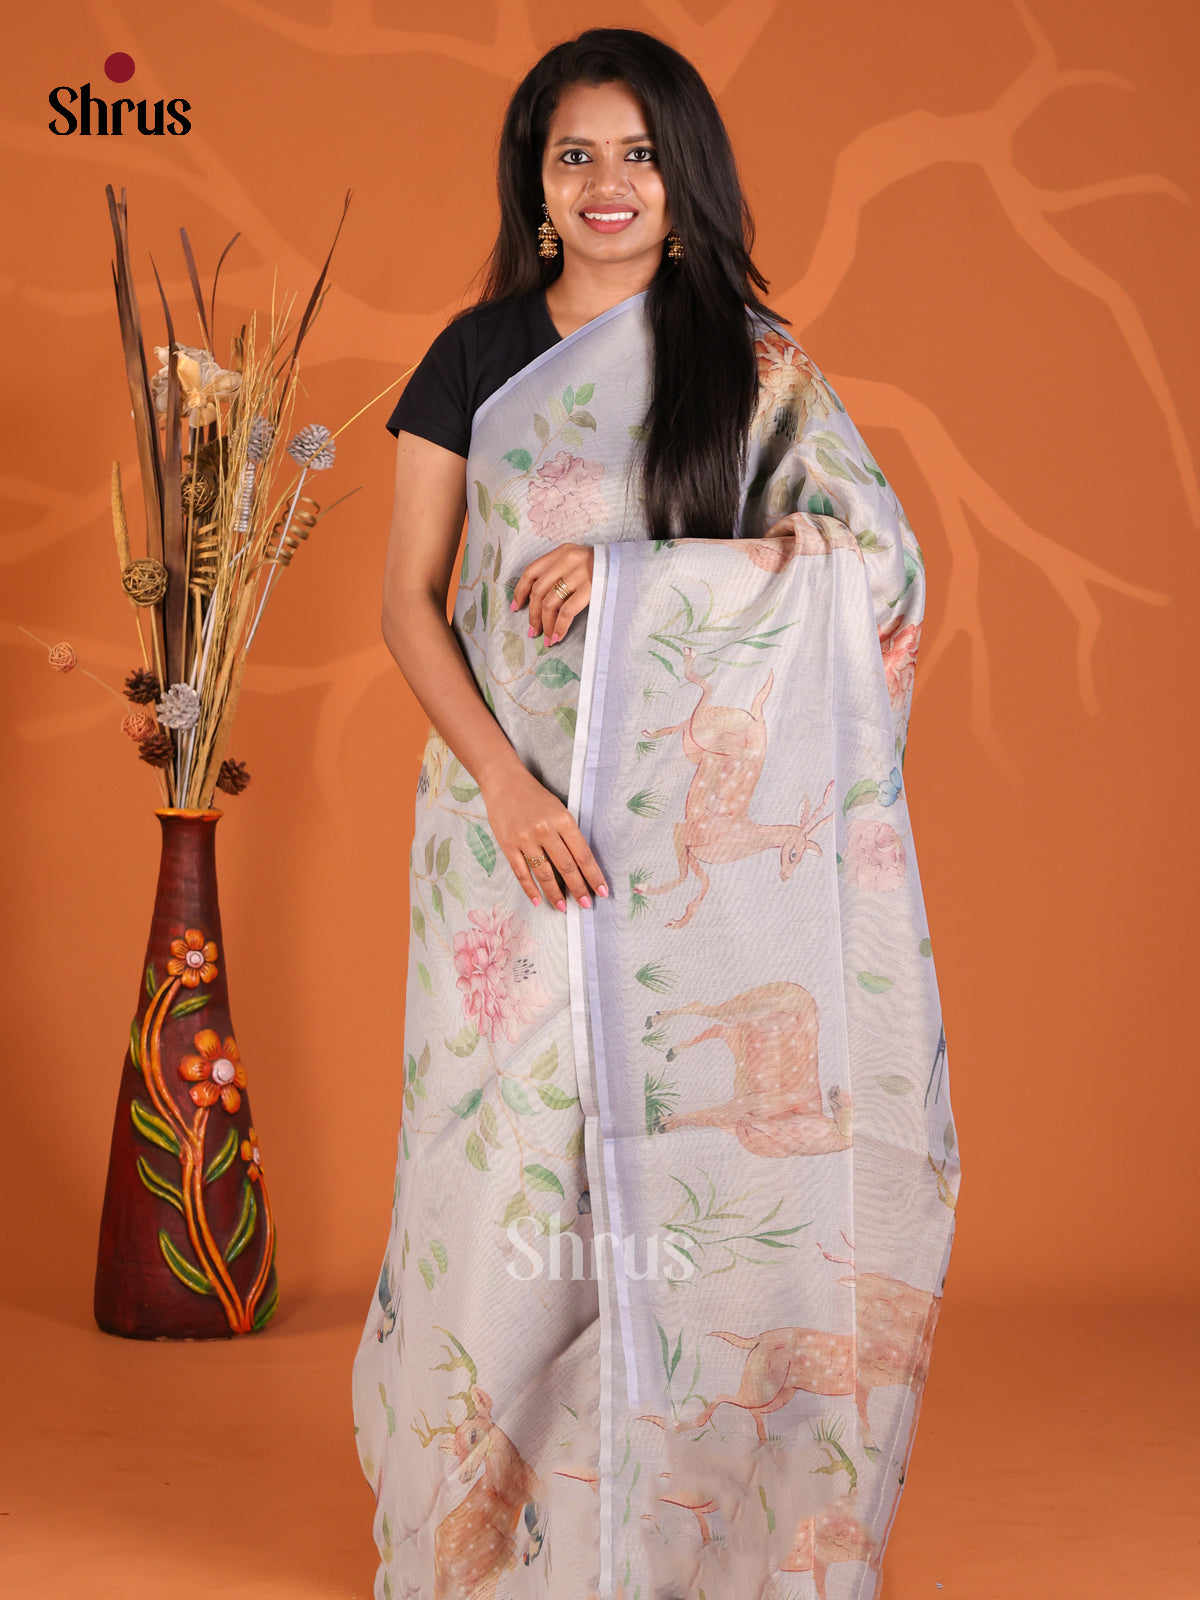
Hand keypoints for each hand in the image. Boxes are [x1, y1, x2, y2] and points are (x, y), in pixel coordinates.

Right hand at [482, 762, 608, 911]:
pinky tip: (537, 901)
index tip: (602, 891)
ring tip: (563, 907)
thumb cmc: (535, 796)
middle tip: (586, 905)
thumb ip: (568, 833)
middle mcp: (546, 830)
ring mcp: (525, 839)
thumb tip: (579, 864)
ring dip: (555, 893)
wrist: (504, 782)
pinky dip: (529, 889)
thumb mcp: (559, 809)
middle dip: (578, 888)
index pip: (583, 854)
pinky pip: (521, 872)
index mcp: (563, 820)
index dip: (593, 875)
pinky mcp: (508, 845)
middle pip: (566, 866)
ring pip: (544, 873)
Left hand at [510, 543, 594, 644]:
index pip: (531, 571)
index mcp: (561, 551)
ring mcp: (579, 574)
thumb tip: (539, 599)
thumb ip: (559, 571)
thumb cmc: (603, 567)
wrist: (631, 565)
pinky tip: (557, 637)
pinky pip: (567, 612)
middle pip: (539, 590)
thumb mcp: (578, 559)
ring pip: (550, 603)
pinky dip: (559, 627)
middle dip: (533, 614)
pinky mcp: (591, 589)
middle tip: (532, 631)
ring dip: (545, 624)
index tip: (516, 607)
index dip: (520, 591)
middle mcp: (568, 560)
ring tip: (545, 638)